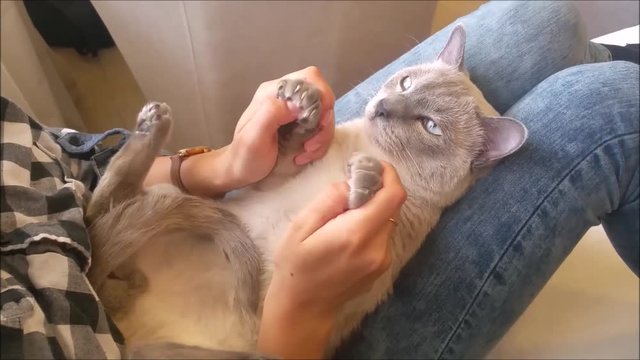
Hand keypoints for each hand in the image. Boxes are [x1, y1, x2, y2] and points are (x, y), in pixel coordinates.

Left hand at [224, 66, 335, 187]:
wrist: (241, 170)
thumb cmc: (245, 155)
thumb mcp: (253, 136)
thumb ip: (272, 114)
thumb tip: (298, 105)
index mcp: (274, 92)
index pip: (311, 78)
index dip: (321, 99)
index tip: (315, 124)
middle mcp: (287, 97)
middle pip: (323, 98)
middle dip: (323, 123)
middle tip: (309, 145)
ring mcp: (296, 111)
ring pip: (325, 115)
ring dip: (322, 137)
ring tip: (305, 153)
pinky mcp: (302, 125)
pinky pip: (322, 129)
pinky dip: (319, 144)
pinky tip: (304, 155)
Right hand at [258, 162, 406, 358]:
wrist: (303, 309)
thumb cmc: (295, 267)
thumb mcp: (301, 227)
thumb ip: (329, 200)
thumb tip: (351, 183)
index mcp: (357, 234)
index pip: (393, 196)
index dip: (389, 175)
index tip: (373, 166)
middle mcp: (377, 248)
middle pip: (391, 207)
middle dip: (374, 192)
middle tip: (348, 189)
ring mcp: (382, 261)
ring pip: (387, 221)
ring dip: (371, 210)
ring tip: (342, 217)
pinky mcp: (381, 268)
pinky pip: (382, 236)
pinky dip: (370, 226)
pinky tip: (346, 234)